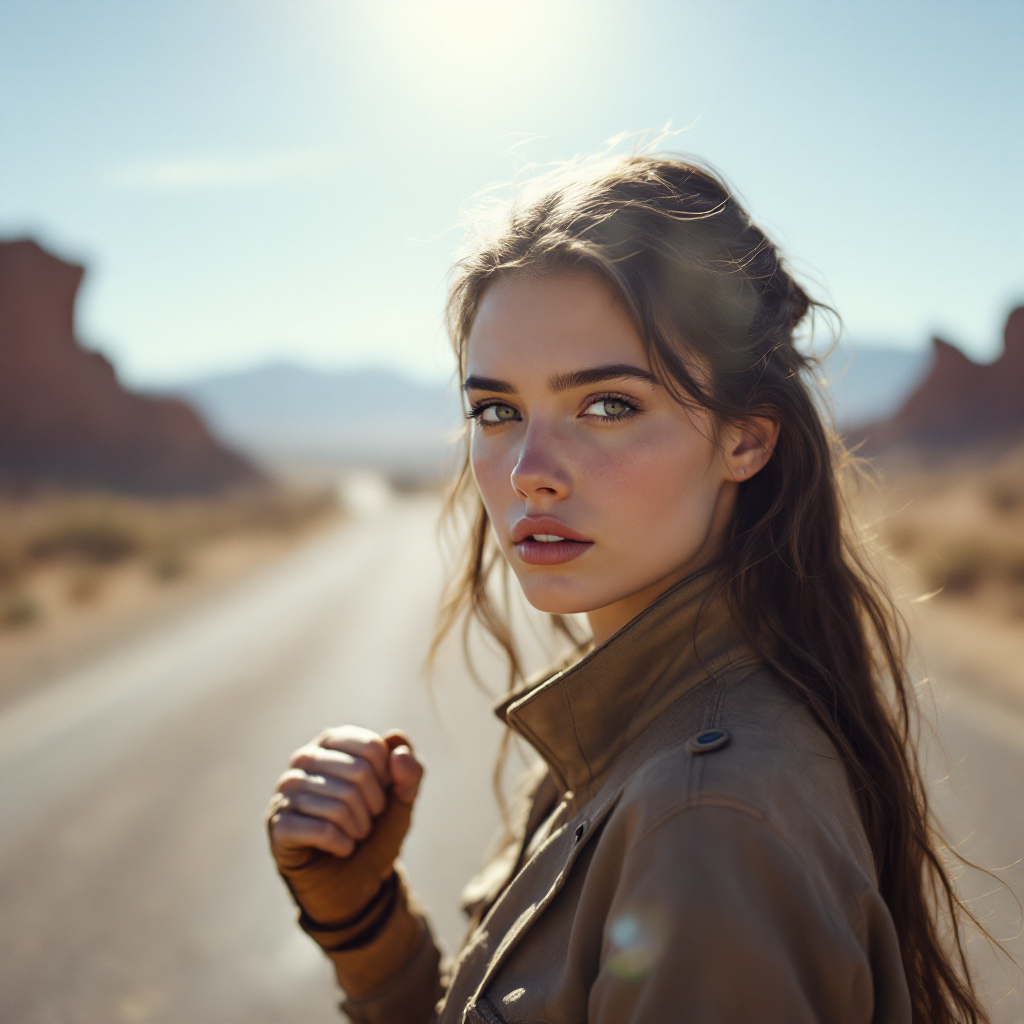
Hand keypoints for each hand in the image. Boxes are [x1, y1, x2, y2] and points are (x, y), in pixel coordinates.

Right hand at [266, 725, 423, 925]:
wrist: (355, 881)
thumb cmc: (376, 830)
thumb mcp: (402, 800)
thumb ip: (410, 771)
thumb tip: (397, 750)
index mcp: (331, 742)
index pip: (372, 748)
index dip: (388, 779)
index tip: (382, 797)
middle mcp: (303, 759)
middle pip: (358, 773)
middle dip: (375, 806)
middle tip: (368, 822)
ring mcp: (286, 792)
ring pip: (341, 804)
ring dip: (360, 828)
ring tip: (355, 835)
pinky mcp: (279, 826)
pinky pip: (323, 830)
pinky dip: (344, 844)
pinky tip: (342, 848)